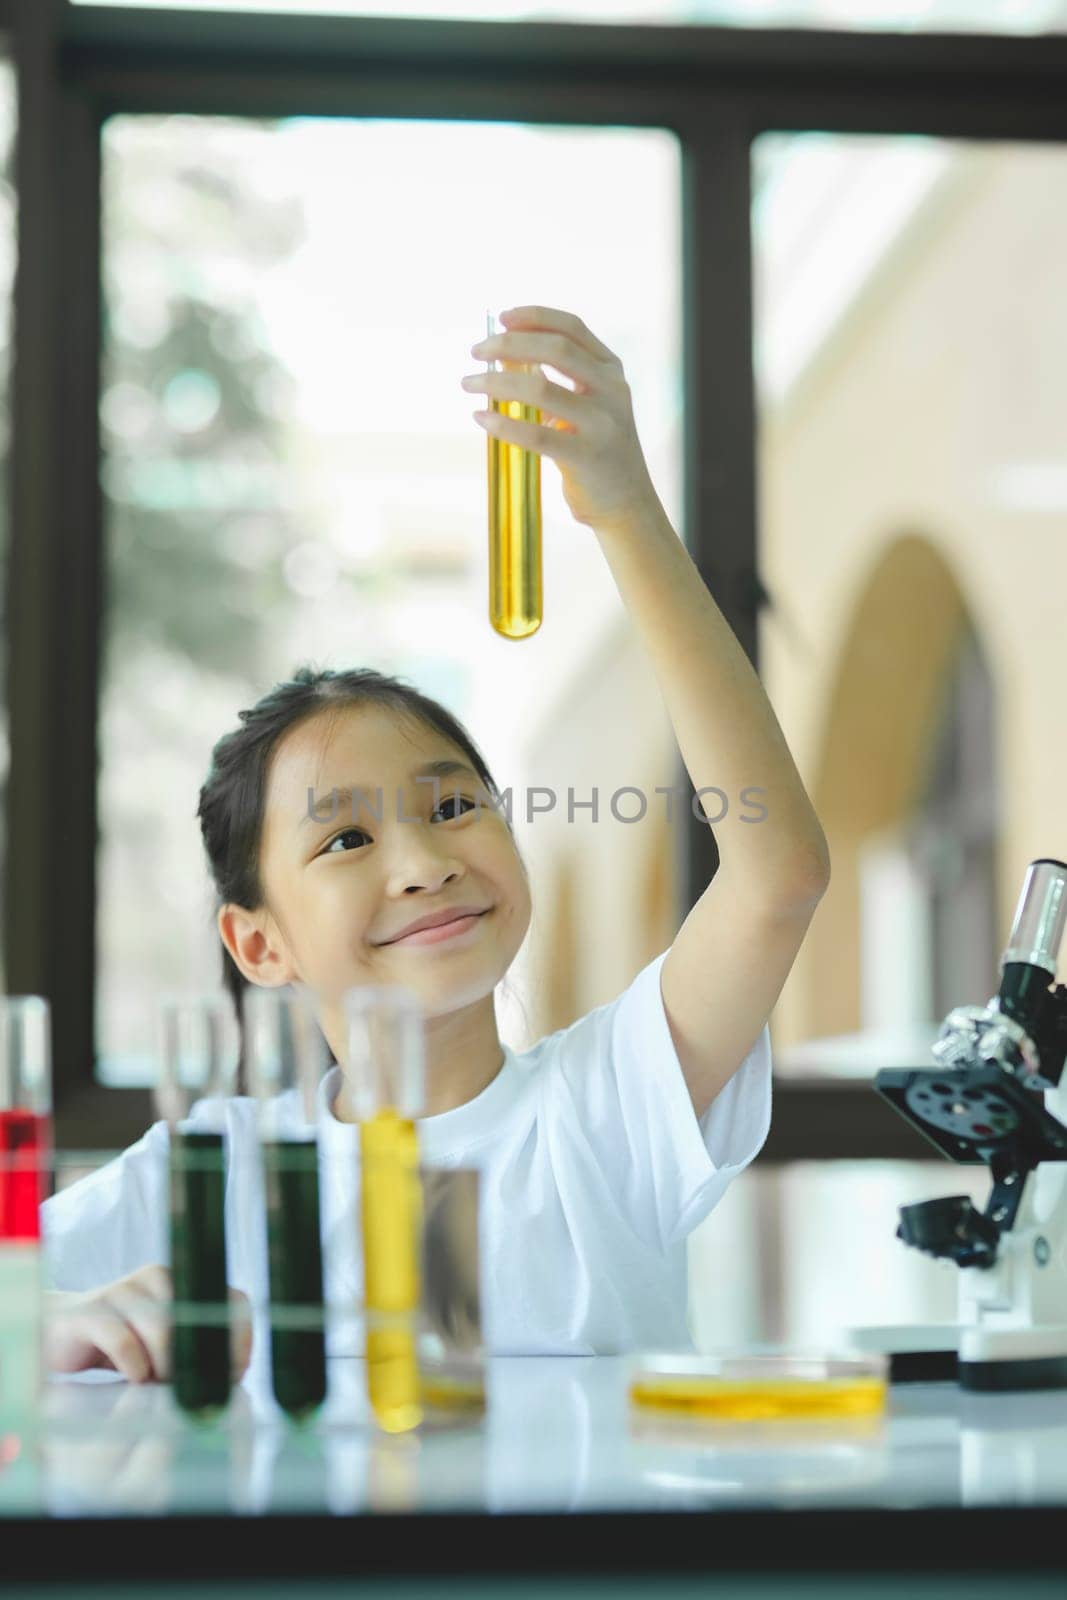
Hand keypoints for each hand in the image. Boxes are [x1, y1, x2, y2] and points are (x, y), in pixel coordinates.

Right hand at [43, 1263, 253, 1383]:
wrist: (64, 1333)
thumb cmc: (126, 1344)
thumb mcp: (166, 1346)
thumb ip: (196, 1351)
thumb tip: (231, 1379)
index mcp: (182, 1281)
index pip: (230, 1298)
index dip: (239, 1337)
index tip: (236, 1372)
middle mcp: (155, 1278)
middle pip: (193, 1322)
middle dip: (195, 1362)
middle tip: (186, 1388)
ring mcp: (121, 1291)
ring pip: (161, 1331)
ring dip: (164, 1368)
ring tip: (156, 1384)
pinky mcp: (89, 1313)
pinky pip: (122, 1341)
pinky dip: (134, 1367)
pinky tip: (134, 1378)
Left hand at [461, 305, 661, 534]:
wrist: (626, 503)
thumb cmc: (595, 451)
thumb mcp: (584, 406)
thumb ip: (553, 378)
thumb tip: (502, 354)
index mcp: (611, 370)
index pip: (571, 328)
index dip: (534, 317)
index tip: (501, 317)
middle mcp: (612, 389)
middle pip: (555, 350)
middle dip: (509, 344)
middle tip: (476, 351)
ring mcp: (602, 422)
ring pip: (540, 388)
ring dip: (496, 381)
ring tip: (469, 382)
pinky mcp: (586, 456)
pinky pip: (535, 434)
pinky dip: (502, 423)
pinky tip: (480, 417)